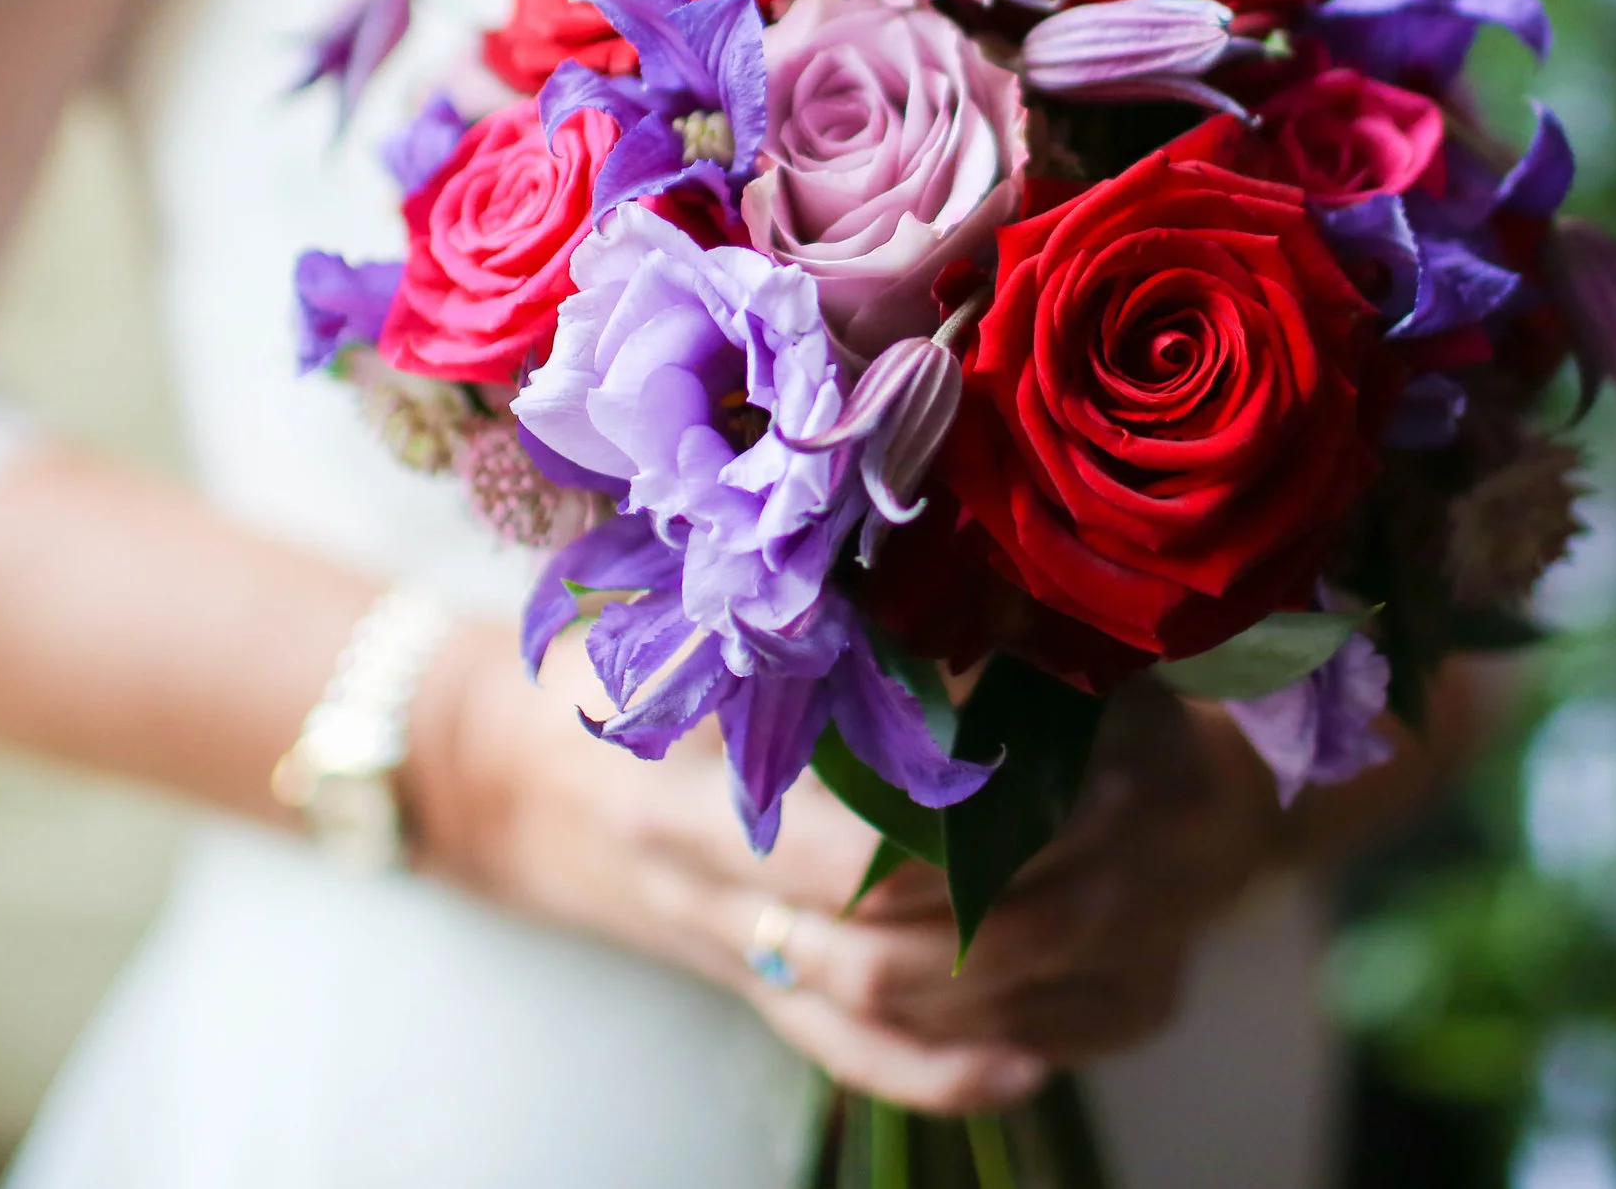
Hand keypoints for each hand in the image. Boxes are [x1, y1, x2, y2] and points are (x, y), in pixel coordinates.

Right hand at [404, 627, 1283, 1113]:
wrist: (498, 778)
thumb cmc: (592, 670)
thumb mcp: (662, 623)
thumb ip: (777, 606)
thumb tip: (935, 544)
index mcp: (677, 783)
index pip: (836, 831)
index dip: (957, 803)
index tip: (1052, 746)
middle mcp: (700, 886)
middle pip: (874, 931)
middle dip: (1007, 889)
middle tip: (1117, 825)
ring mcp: (728, 950)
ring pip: (876, 1006)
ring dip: (1001, 975)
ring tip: (1113, 915)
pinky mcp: (748, 991)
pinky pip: (852, 1061)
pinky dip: (943, 1072)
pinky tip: (1032, 1058)